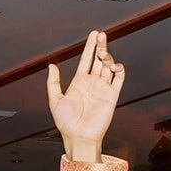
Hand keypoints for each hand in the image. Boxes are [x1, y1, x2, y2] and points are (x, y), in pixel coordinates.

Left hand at [47, 30, 123, 162]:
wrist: (79, 136)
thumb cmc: (66, 122)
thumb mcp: (55, 100)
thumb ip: (53, 83)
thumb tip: (52, 65)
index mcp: (79, 82)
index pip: (86, 60)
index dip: (89, 46)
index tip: (93, 34)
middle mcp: (92, 83)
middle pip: (99, 59)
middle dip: (101, 46)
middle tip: (101, 35)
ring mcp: (103, 88)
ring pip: (108, 66)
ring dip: (107, 57)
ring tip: (102, 53)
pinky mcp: (112, 95)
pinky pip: (119, 79)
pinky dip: (119, 70)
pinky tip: (114, 65)